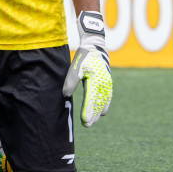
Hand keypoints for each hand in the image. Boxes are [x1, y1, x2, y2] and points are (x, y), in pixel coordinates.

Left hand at [62, 10, 113, 125]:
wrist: (95, 46)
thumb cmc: (84, 57)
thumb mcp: (75, 68)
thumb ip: (70, 82)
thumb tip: (65, 95)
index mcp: (96, 81)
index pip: (91, 101)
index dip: (88, 112)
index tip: (85, 121)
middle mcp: (104, 85)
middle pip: (99, 104)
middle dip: (93, 115)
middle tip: (87, 125)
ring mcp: (107, 84)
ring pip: (104, 102)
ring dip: (99, 112)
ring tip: (93, 121)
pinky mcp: (107, 82)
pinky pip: (108, 97)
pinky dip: (105, 105)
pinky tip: (103, 111)